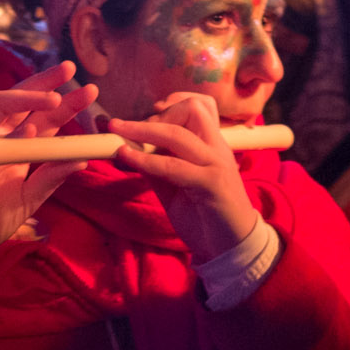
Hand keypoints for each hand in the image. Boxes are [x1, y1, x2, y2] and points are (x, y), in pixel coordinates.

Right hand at [0, 61, 97, 266]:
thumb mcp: (27, 199)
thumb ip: (50, 179)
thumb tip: (82, 159)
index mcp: (12, 147)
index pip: (39, 117)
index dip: (63, 102)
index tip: (89, 91)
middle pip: (17, 101)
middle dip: (43, 83)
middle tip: (69, 68)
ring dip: (23, 100)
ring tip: (53, 99)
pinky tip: (11, 139)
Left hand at [105, 94, 261, 261]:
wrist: (232, 247)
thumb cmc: (205, 215)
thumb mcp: (176, 186)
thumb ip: (158, 167)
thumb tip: (128, 149)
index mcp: (212, 145)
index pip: (201, 105)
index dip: (174, 101)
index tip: (151, 110)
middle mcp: (217, 149)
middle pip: (192, 108)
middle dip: (156, 115)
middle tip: (128, 128)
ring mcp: (216, 164)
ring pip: (179, 133)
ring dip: (143, 130)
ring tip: (118, 132)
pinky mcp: (211, 184)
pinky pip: (173, 165)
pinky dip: (145, 160)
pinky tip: (127, 158)